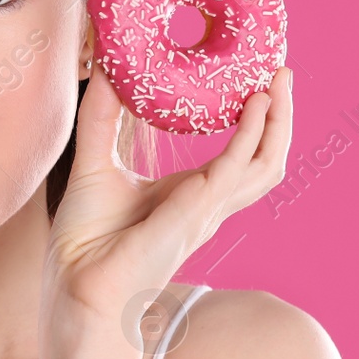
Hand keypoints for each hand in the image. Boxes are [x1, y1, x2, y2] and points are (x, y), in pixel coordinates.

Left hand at [41, 60, 291, 341]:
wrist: (74, 291)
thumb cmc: (86, 242)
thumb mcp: (94, 164)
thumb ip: (102, 117)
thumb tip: (103, 67)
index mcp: (192, 195)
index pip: (243, 155)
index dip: (260, 120)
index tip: (260, 76)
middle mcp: (207, 205)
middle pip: (267, 159)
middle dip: (283, 117)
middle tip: (282, 71)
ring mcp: (204, 213)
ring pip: (264, 166)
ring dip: (277, 123)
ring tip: (276, 81)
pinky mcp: (191, 218)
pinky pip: (231, 173)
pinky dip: (247, 137)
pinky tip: (251, 106)